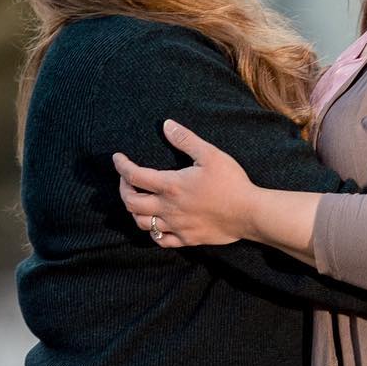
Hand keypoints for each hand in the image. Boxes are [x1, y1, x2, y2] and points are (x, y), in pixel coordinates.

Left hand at [112, 121, 256, 247]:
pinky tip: (157, 224)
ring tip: (139, 200)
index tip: (117, 158)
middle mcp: (168, 208)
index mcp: (171, 185)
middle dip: (123, 190)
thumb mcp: (210, 154)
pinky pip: (161, 241)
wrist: (249, 213)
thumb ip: (185, 139)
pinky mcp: (187, 239)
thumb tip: (166, 125)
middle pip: (131, 203)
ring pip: (142, 223)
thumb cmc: (231, 182)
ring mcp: (176, 226)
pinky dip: (153, 233)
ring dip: (134, 211)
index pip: (134, 176)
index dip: (121, 166)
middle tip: (126, 180)